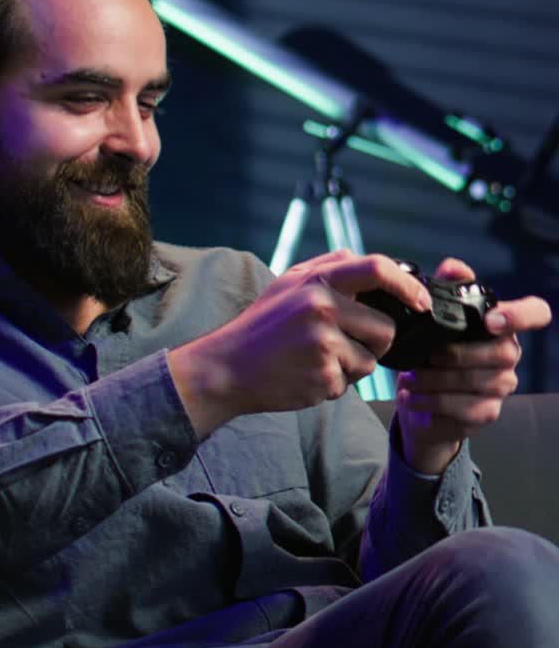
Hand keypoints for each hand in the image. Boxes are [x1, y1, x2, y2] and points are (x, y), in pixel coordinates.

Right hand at [168, 249, 432, 437]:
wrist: (227, 367)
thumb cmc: (262, 326)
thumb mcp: (289, 283)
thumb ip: (329, 268)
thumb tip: (369, 262)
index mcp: (316, 280)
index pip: (376, 269)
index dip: (407, 286)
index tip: (420, 302)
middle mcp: (321, 307)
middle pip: (385, 327)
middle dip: (375, 342)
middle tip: (345, 345)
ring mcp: (323, 343)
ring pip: (371, 360)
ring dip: (353, 366)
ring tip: (318, 360)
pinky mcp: (322, 376)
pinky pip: (351, 383)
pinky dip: (335, 384)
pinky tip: (307, 376)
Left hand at [395, 257, 551, 474]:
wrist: (418, 400)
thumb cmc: (430, 354)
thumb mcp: (431, 319)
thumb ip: (444, 288)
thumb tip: (454, 267)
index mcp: (500, 325)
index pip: (536, 313)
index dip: (521, 316)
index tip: (491, 321)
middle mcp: (508, 353)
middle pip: (502, 352)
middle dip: (458, 354)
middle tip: (426, 356)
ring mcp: (501, 385)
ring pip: (479, 381)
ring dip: (438, 380)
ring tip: (410, 378)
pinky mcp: (487, 412)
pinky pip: (466, 408)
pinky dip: (433, 401)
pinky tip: (412, 397)